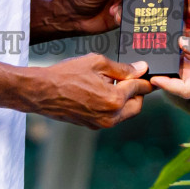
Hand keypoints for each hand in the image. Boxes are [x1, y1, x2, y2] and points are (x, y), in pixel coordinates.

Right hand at [27, 53, 152, 128]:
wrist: (41, 92)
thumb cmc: (65, 75)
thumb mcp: (96, 63)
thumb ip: (122, 68)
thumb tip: (140, 69)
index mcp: (114, 99)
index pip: (140, 89)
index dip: (145, 79)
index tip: (147, 74)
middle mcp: (110, 116)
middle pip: (137, 105)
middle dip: (137, 92)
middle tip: (132, 79)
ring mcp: (101, 123)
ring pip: (125, 113)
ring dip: (125, 100)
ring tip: (113, 84)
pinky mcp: (93, 126)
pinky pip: (112, 117)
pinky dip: (113, 106)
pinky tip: (102, 92)